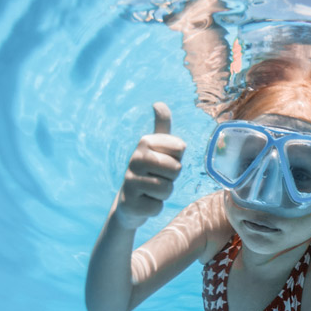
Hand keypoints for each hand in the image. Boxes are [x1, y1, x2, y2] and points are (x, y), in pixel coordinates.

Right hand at [116, 102, 184, 228]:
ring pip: (167, 189)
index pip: (180, 148)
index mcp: (145, 142)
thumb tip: (158, 103)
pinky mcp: (130, 203)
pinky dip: (155, 207)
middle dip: (172, 178)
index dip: (177, 158)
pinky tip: (145, 201)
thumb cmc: (151, 171)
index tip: (164, 161)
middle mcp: (134, 158)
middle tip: (159, 177)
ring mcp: (130, 181)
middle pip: (176, 169)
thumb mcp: (157, 148)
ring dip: (164, 193)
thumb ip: (162, 126)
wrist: (130, 200)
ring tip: (152, 190)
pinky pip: (157, 206)